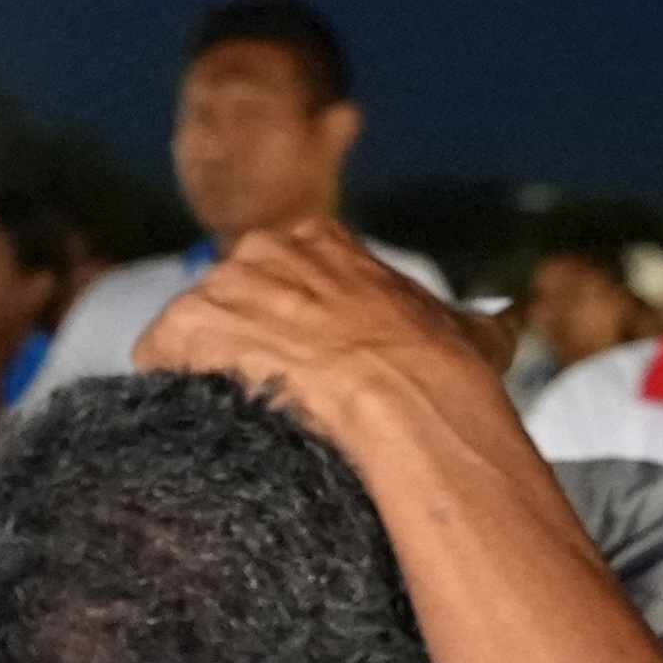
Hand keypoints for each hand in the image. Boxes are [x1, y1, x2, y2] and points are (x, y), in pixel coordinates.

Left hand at [134, 219, 503, 441]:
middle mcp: (265, 249)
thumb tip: (508, 319)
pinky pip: (153, 358)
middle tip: (258, 401)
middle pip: (223, 303)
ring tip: (226, 418)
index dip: (276, 330)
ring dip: (199, 373)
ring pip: (186, 332)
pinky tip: (191, 420)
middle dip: (233, 349)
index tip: (292, 371)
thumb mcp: (473, 332)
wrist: (404, 398)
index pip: (274, 280)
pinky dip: (163, 389)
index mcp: (321, 243)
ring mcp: (224, 283)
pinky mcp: (187, 323)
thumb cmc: (441, 370)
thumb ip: (481, 319)